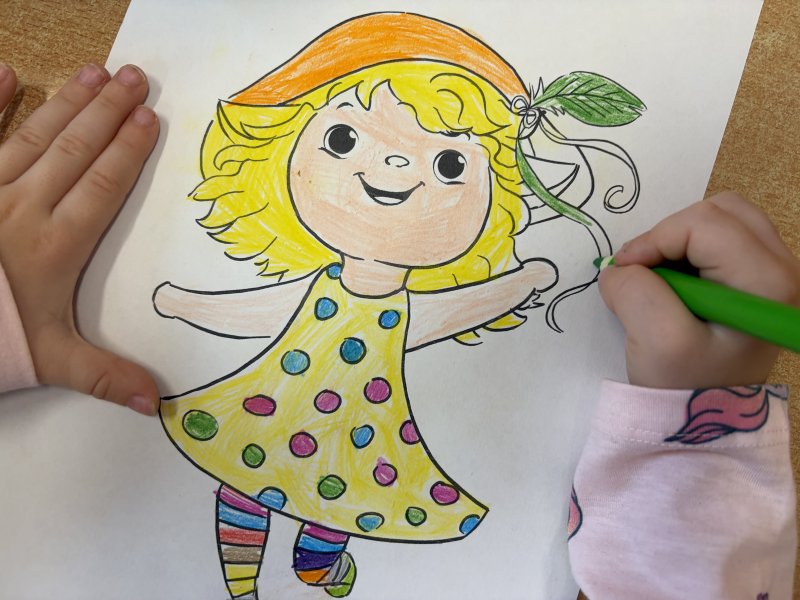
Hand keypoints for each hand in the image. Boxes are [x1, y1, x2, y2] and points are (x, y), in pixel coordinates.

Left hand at [0, 62, 159, 414]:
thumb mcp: (49, 362)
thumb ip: (104, 374)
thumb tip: (155, 401)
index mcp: (53, 246)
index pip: (100, 187)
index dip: (128, 151)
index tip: (150, 119)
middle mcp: (22, 209)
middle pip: (74, 151)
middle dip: (107, 112)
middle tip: (134, 77)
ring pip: (34, 138)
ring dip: (67, 103)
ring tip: (95, 74)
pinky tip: (8, 73)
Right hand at [599, 192, 799, 388]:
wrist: (707, 420)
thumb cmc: (688, 388)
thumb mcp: (657, 343)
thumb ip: (635, 291)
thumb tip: (620, 268)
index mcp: (768, 282)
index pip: (704, 223)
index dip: (655, 239)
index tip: (624, 270)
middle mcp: (784, 270)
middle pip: (721, 211)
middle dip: (670, 234)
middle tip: (641, 271)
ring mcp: (777, 274)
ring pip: (723, 220)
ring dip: (680, 240)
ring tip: (659, 278)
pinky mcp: (761, 281)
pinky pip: (724, 240)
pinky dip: (690, 252)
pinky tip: (676, 285)